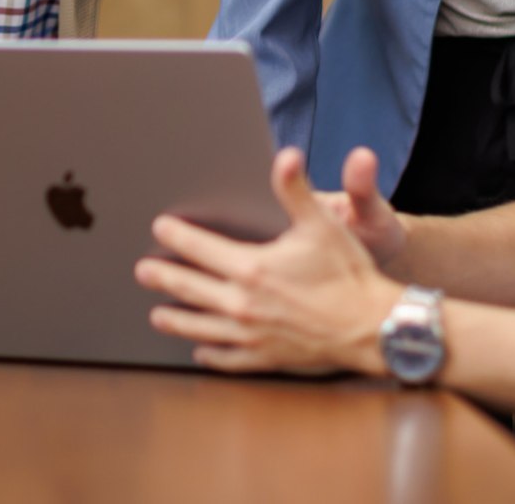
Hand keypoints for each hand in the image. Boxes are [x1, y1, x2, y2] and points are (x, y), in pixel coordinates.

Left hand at [135, 147, 402, 374]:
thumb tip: (285, 156)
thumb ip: (296, 189)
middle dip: (164, 278)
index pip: (201, 248)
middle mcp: (244, 303)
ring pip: (202, 327)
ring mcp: (253, 335)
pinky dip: (211, 355)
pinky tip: (200, 352)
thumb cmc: (348, 273)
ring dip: (177, 319)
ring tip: (157, 315)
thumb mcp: (321, 223)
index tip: (160, 227)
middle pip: (191, 289)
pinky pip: (229, 358)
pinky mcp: (267, 357)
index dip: (177, 236)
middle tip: (142, 272)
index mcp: (252, 267)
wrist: (372, 326)